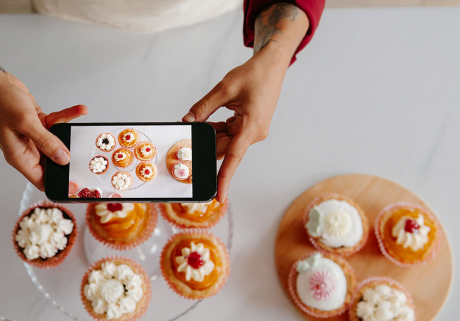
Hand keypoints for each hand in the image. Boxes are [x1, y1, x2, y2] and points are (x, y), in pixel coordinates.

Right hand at [0, 72, 87, 189]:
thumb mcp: (24, 122)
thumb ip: (46, 141)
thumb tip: (63, 159)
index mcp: (19, 156)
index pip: (41, 180)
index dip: (58, 184)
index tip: (76, 186)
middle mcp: (26, 149)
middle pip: (53, 163)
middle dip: (69, 159)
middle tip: (88, 156)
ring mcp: (32, 136)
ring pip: (57, 142)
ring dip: (70, 133)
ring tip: (84, 125)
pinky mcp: (37, 123)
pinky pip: (56, 124)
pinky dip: (67, 117)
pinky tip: (79, 110)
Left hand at [182, 51, 288, 201]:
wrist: (272, 65)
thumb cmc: (254, 75)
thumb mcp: (224, 89)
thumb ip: (204, 107)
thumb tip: (188, 121)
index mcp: (251, 128)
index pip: (233, 159)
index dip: (223, 179)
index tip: (218, 196)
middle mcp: (254, 134)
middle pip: (225, 149)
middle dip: (207, 144)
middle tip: (190, 137)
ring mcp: (252, 131)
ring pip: (226, 141)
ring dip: (212, 134)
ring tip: (204, 118)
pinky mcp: (249, 126)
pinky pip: (230, 134)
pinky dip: (219, 129)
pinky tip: (212, 119)